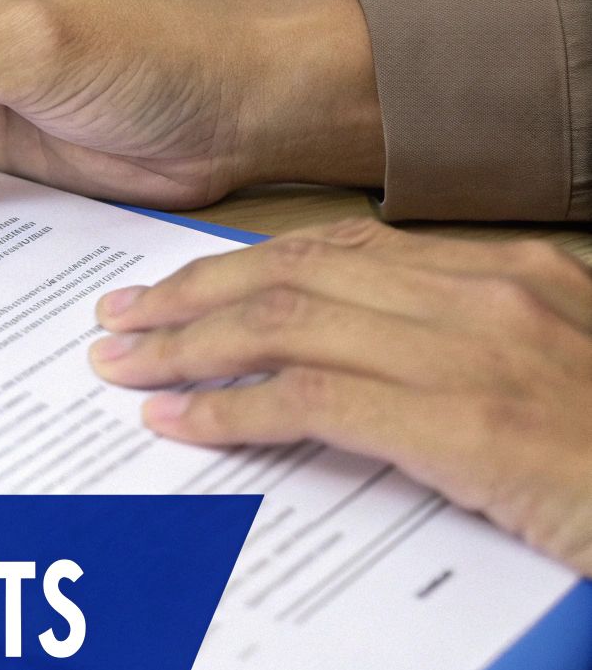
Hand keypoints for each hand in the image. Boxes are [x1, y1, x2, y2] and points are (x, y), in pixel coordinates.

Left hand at [90, 217, 591, 575]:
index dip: (245, 263)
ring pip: (286, 322)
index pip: (342, 248)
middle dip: (193, 294)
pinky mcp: (459, 422)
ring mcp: (472, 352)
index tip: (178, 284)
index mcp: (508, 272)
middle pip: (297, 272)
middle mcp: (483, 294)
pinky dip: (231, 407)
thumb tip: (361, 357)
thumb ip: (461, 348)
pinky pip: (310, 399)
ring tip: (123, 363)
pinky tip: (179, 421)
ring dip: (188, 344)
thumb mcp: (550, 371)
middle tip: (121, 317)